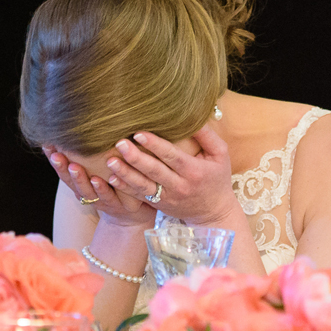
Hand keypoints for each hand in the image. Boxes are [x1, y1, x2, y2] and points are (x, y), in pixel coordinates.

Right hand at [43, 146, 152, 229]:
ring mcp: (103, 202)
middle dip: (62, 169)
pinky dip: (103, 189)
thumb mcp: (102, 169)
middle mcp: (89, 195)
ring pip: (88, 191)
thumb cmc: (117, 184)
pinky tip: (98, 179)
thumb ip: (92, 154)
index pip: (64, 171)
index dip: (55, 161)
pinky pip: (110, 197)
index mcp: (82, 185)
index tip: (47, 145)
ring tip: (74, 167)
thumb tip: (78, 124)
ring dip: (80, 179)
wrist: (137, 210)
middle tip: (56, 155)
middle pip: (72, 183)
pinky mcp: (121, 207)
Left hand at [106, 125, 236, 226]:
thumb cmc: (217, 179)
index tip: (139, 133)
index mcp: (193, 171)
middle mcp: (179, 185)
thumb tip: (192, 116)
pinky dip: (125, 188)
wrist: (213, 214)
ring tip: (110, 161)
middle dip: (135, 157)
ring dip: (125, 173)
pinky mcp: (158, 204)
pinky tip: (112, 178)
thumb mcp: (220, 155)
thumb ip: (207, 136)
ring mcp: (167, 197)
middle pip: (154, 171)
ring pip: (143, 186)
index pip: (171, 156)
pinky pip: (139, 196)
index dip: (155, 145)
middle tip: (120, 144)